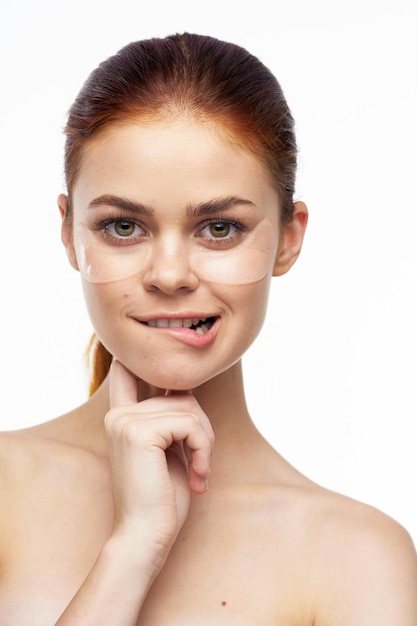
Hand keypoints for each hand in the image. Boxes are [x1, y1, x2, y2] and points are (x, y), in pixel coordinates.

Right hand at [104, 360, 213, 568]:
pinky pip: (190, 423)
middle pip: (183, 396)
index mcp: (123, 418)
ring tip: (200, 472)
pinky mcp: (139, 431)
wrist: (146, 536)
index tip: (131, 346)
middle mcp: (119, 414)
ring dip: (206, 442)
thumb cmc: (161, 499)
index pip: (125, 375)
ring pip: (190, 408)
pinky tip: (198, 476)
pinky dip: (203, 448)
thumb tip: (186, 389)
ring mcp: (125, 421)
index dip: (133, 357)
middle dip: (203, 429)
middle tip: (202, 464)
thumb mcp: (169, 451)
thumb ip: (170, 420)